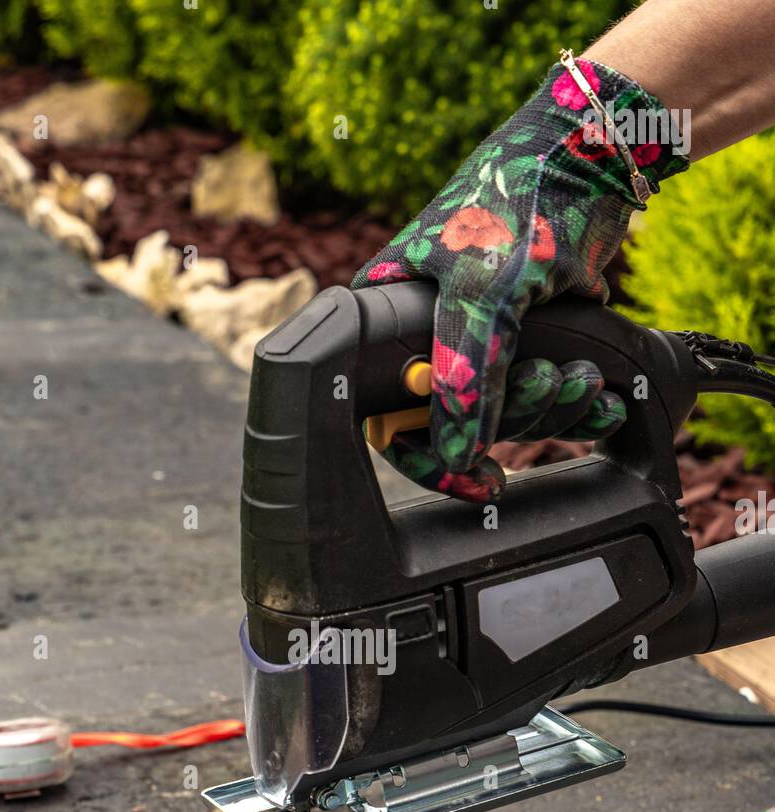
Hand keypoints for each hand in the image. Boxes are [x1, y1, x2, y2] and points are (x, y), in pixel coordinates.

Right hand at [353, 58, 687, 502]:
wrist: (596, 157)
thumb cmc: (521, 197)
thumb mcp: (483, 293)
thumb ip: (465, 376)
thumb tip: (455, 454)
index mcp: (388, 316)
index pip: (389, 416)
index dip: (430, 455)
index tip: (474, 478)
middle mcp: (427, 333)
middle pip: (457, 422)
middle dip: (516, 419)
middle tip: (553, 385)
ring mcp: (480, 341)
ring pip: (506, 417)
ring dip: (554, 409)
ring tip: (585, 378)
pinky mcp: (528, 343)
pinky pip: (543, 401)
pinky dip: (576, 405)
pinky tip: (600, 395)